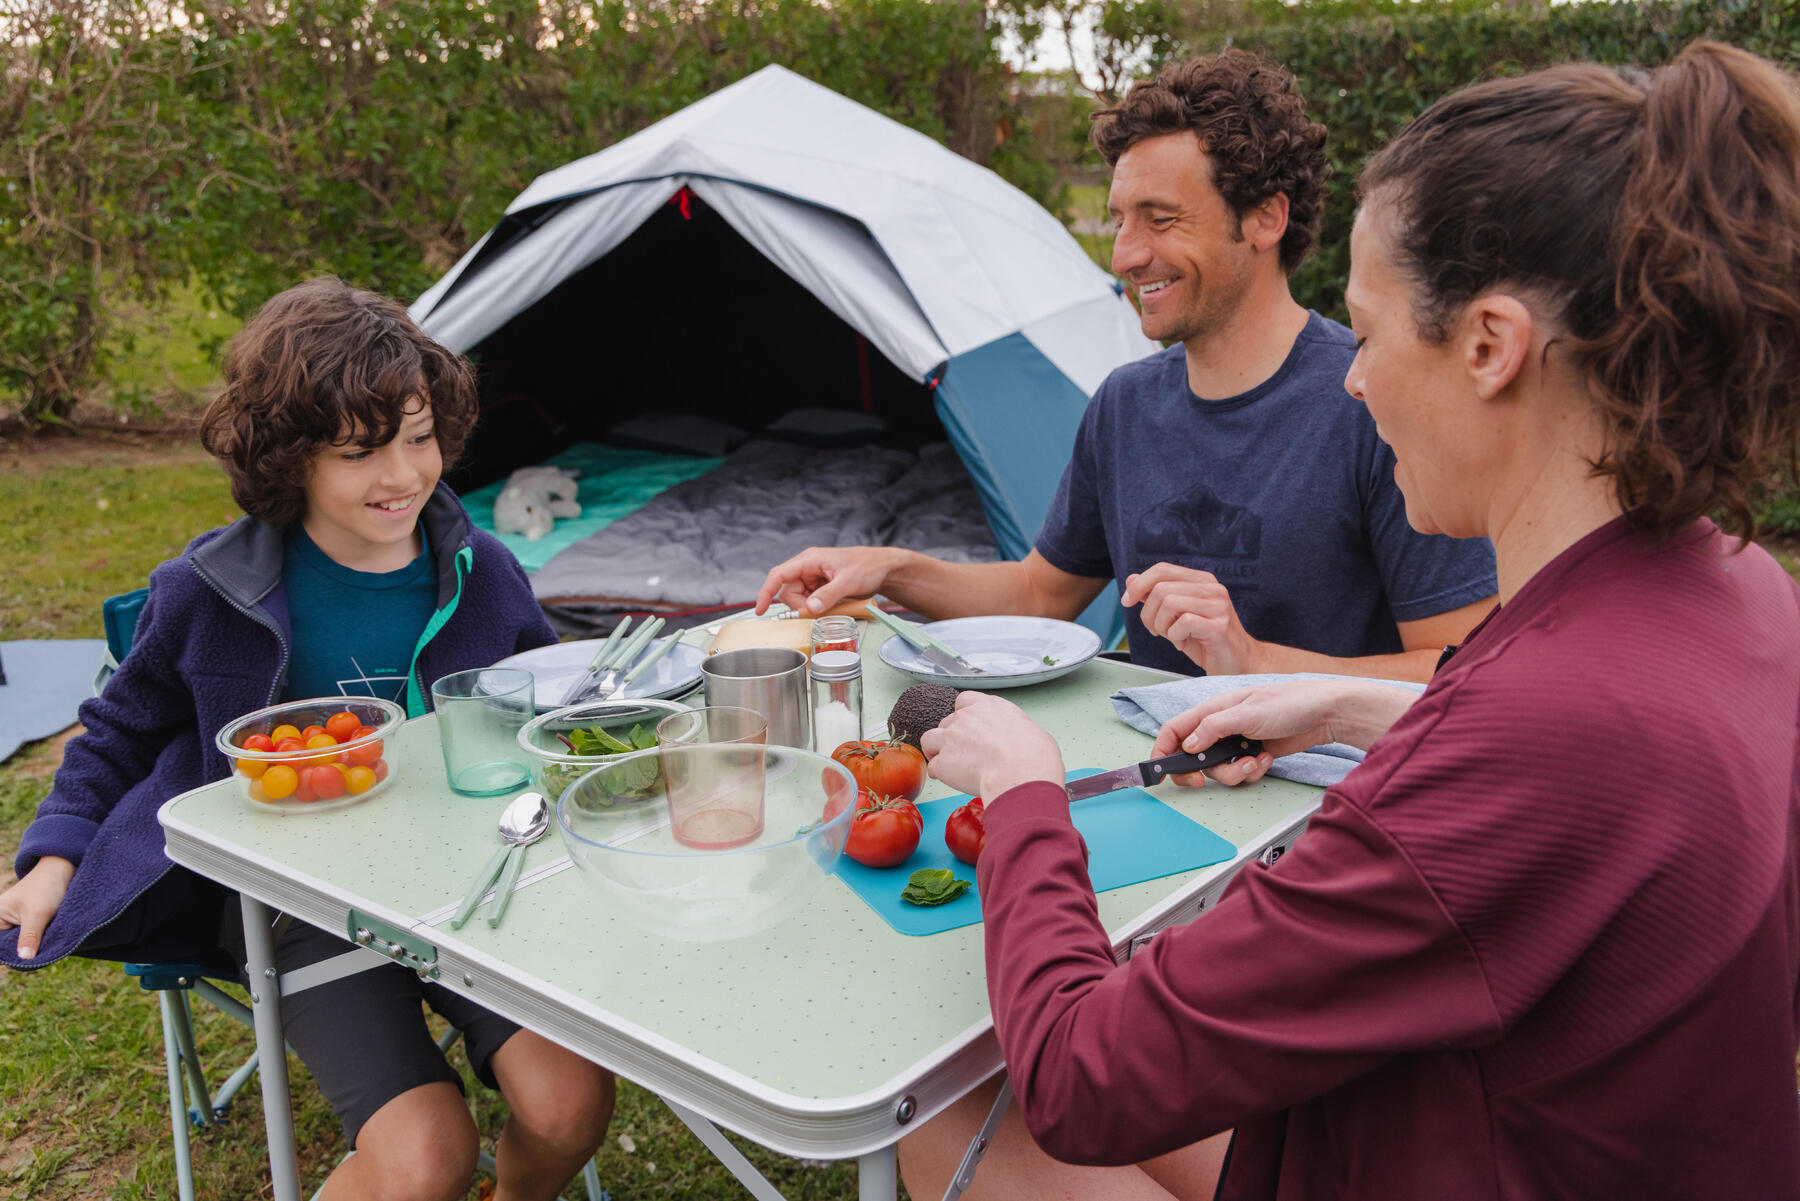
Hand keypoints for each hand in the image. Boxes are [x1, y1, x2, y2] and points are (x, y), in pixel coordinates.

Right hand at [0, 856, 74, 959]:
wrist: (62, 870)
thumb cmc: (46, 887)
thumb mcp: (38, 914)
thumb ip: (30, 937)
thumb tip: (25, 959)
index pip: (0, 946)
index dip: (8, 955)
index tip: (23, 960)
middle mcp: (1, 920)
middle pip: (8, 947)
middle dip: (21, 952)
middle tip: (36, 958)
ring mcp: (14, 922)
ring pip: (20, 944)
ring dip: (30, 948)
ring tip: (42, 951)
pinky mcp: (27, 923)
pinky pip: (29, 939)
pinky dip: (37, 943)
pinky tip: (46, 947)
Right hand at [755, 546, 903, 615]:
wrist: (884, 568)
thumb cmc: (867, 566)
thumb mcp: (848, 581)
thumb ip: (828, 595)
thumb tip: (809, 608)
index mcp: (809, 560)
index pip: (778, 575)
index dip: (766, 592)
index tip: (760, 610)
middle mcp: (808, 568)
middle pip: (789, 593)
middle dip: (801, 606)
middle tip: (821, 610)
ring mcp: (814, 578)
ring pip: (800, 600)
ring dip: (812, 608)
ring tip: (834, 605)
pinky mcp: (820, 587)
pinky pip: (811, 602)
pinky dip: (819, 608)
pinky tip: (835, 605)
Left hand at [921, 692, 1064, 804]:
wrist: (1020, 773)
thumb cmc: (1034, 755)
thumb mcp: (1032, 731)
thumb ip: (1014, 731)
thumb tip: (1017, 742)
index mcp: (989, 706)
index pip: (965, 701)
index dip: (964, 714)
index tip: (969, 727)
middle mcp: (966, 717)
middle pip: (947, 722)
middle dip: (952, 736)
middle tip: (962, 751)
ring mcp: (951, 738)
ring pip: (929, 739)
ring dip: (935, 750)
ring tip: (944, 762)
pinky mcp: (943, 761)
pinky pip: (933, 766)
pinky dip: (939, 773)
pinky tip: (948, 779)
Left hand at [1121, 563, 1261, 674]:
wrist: (1238, 664)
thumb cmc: (1206, 641)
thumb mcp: (1176, 616)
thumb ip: (1156, 597)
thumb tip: (1131, 579)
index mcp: (1201, 581)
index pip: (1163, 569)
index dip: (1139, 584)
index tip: (1127, 601)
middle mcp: (1212, 588)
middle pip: (1161, 588)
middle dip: (1148, 614)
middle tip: (1156, 630)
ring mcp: (1218, 605)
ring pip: (1169, 603)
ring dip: (1161, 626)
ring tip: (1172, 637)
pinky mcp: (1220, 625)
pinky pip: (1183, 623)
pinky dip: (1175, 637)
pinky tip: (1183, 644)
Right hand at [1150, 681, 1411, 787]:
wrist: (1325, 714)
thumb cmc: (1289, 702)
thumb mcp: (1245, 713)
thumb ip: (1212, 728)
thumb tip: (1187, 744)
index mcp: (1212, 710)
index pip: (1175, 730)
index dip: (1163, 750)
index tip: (1162, 770)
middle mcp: (1220, 726)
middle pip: (1193, 757)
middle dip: (1201, 771)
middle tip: (1204, 780)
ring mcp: (1236, 741)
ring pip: (1219, 769)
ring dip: (1235, 772)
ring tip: (1254, 761)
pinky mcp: (1252, 754)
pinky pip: (1240, 772)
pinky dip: (1252, 771)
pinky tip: (1266, 758)